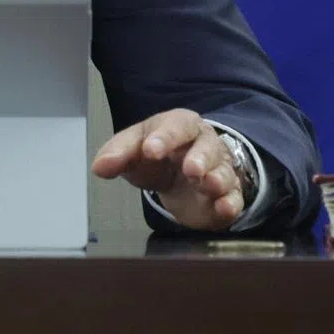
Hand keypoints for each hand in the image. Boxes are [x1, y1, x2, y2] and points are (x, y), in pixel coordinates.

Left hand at [91, 109, 244, 230]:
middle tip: (190, 170)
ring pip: (223, 172)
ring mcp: (219, 170)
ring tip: (208, 185)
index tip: (149, 150)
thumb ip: (116, 155)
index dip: (164, 137)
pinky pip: (235, 199)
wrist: (177, 177)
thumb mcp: (132, 151)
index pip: (175, 126)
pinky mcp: (226, 197)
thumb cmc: (155, 155)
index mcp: (179, 126)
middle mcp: (204, 145)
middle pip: (207, 147)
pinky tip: (222, 208)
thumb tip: (99, 167)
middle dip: (200, 158)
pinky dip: (230, 204)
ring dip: (217, 179)